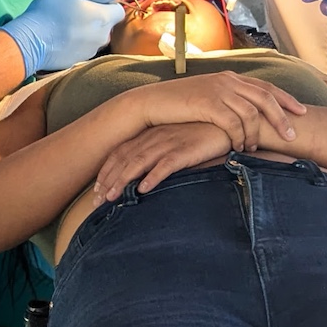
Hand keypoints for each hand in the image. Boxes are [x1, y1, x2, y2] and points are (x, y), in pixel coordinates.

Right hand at [0, 0, 123, 74]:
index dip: (108, 3)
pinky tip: (63, 37)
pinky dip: (79, 42)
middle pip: (109, 24)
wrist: (30, 42)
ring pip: (98, 36)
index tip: (91, 0)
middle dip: (98, 16)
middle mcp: (103, 37)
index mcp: (104, 18)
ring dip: (89, 30)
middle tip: (76, 10)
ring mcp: (92, 51)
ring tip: (68, 24)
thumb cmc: (50, 11)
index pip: (120, 10)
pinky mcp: (81, 61)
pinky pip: (86, 47)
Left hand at [96, 123, 230, 200]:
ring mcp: (170, 142)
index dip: (107, 171)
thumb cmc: (201, 135)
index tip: (97, 191)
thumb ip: (159, 155)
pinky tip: (143, 189)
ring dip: (124, 181)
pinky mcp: (187, 149)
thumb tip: (142, 178)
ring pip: (139, 162)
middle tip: (98, 202)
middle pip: (125, 159)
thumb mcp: (175, 142)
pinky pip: (166, 164)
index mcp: (151, 134)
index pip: (120, 152)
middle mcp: (156, 136)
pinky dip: (153, 177)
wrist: (229, 124)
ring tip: (113, 198)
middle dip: (109, 181)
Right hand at [134, 73, 305, 151]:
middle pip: (266, 98)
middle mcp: (228, 81)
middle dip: (282, 117)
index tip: (301, 112)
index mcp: (231, 77)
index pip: (266, 87)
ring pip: (252, 112)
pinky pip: (233, 123)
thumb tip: (245, 115)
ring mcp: (219, 91)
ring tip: (258, 148)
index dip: (286, 100)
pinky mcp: (208, 104)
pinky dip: (240, 137)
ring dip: (258, 133)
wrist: (152, 103)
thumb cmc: (179, 105)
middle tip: (293, 135)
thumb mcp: (208, 97)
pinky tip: (241, 148)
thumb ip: (228, 101)